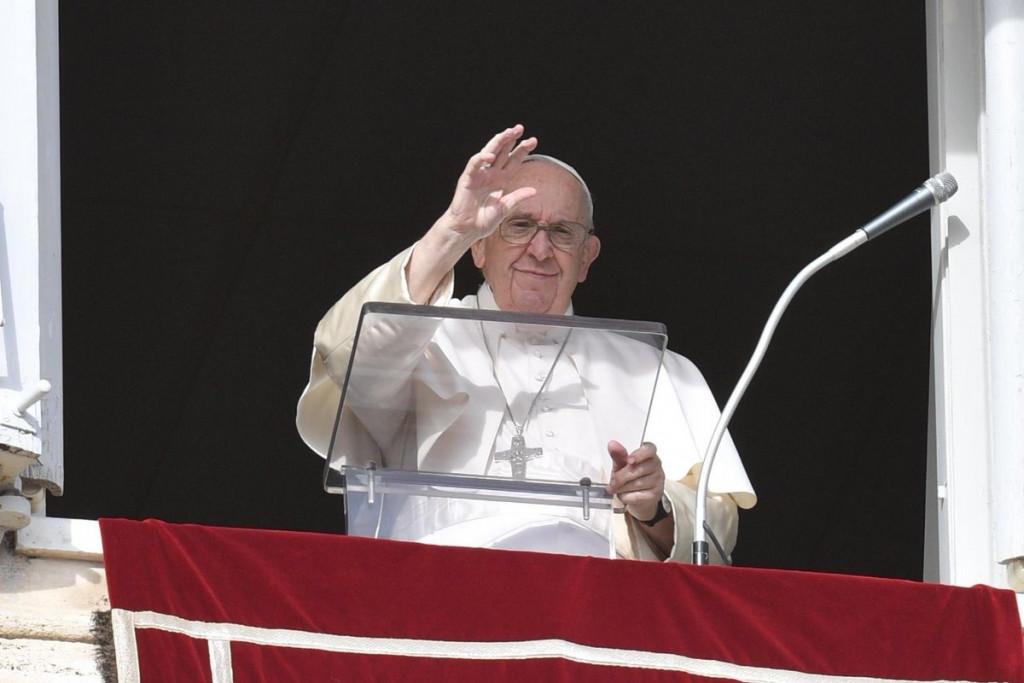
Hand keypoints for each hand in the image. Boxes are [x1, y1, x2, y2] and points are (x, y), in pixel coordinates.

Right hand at [440, 124, 538, 240]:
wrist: (467, 229)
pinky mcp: (468, 178)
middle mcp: (491, 174)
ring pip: (489, 152)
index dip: (522, 150)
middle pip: (503, 152)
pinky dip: (481, 158)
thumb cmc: (484, 220)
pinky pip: (475, 164)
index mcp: (501, 179)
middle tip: (520, 128)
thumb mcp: (505, 207)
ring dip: (498, 141)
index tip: (533, 140)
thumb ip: (517, 197)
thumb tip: (534, 190)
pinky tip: (490, 155)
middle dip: (511, 139)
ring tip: (508, 132)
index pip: (513, 160)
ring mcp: (479, 174)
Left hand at [607, 440, 666, 522]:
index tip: (629, 460)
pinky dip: (627, 496)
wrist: (637, 497)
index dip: (639, 454)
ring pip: (637, 483)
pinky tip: (625, 494)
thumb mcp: (621, 464)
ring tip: (618, 488)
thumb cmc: (630, 477)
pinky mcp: (655, 494)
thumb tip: (612, 445)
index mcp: (649, 454)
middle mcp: (656, 465)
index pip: (649, 449)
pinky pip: (637, 495)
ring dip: (622, 487)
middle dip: (621, 476)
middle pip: (639, 469)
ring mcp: (658, 480)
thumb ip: (618, 454)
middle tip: (613, 481)